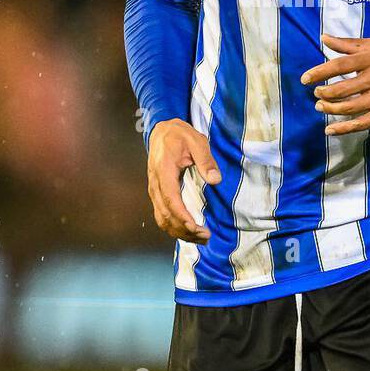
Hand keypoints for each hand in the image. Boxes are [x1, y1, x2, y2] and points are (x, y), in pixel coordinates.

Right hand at [146, 118, 220, 242]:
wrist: (162, 132)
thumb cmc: (180, 136)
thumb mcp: (197, 142)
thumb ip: (206, 161)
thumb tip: (215, 180)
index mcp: (164, 170)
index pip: (170, 199)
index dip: (182, 216)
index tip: (195, 227)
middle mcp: (155, 184)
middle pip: (166, 214)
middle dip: (185, 229)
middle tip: (206, 236)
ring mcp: (154, 191)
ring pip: (162, 219)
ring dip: (180, 232)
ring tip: (201, 238)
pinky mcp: (157, 195)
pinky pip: (162, 216)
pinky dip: (174, 227)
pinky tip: (189, 232)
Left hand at [300, 35, 369, 136]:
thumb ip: (349, 44)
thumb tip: (324, 38)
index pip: (340, 65)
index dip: (320, 72)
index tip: (305, 78)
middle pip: (343, 88)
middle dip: (325, 93)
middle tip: (315, 94)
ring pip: (351, 107)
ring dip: (331, 109)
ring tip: (320, 107)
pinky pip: (363, 122)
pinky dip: (345, 128)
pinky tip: (330, 130)